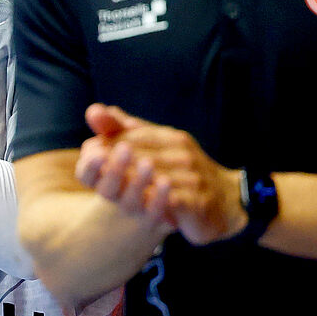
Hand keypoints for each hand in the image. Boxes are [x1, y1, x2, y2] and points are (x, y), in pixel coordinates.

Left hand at [76, 104, 245, 245]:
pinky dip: (154, 202)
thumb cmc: (184, 172)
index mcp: (172, 138)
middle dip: (115, 163)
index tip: (89, 152)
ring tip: (107, 188)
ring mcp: (192, 178)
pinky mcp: (198, 201)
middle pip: (141, 156)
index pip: (136, 136)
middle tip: (92, 167)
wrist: (227, 201)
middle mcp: (183, 154)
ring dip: (130, 183)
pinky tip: (137, 205)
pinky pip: (172, 201)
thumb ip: (126, 130)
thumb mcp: (158, 146)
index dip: (110, 144)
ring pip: (154, 179)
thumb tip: (93, 110)